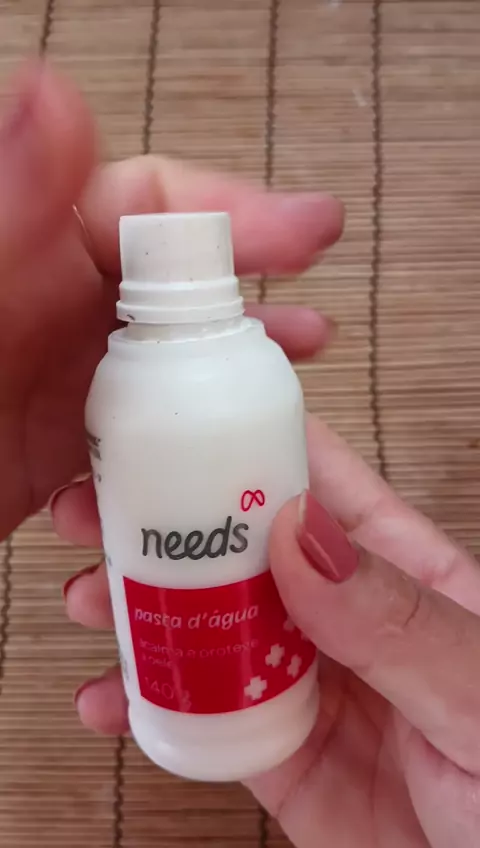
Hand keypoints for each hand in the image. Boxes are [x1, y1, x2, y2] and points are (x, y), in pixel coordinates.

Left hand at [0, 61, 342, 539]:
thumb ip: (13, 207)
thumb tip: (52, 92)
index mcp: (39, 251)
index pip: (148, 203)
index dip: (232, 208)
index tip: (304, 232)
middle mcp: (65, 304)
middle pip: (177, 272)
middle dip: (256, 268)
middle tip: (317, 270)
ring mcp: (77, 372)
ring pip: (180, 345)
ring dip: (245, 343)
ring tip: (305, 345)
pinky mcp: (83, 436)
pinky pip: (159, 421)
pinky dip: (204, 425)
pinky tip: (233, 438)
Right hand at [56, 417, 479, 847]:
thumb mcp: (474, 684)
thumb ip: (391, 615)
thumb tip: (298, 530)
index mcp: (400, 571)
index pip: (317, 484)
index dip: (247, 443)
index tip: (174, 424)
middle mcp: (344, 617)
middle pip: (242, 549)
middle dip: (166, 523)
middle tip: (98, 507)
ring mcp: (308, 684)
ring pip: (210, 626)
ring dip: (145, 606)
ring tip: (92, 596)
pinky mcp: (282, 755)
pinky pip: (204, 719)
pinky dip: (150, 705)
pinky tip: (111, 699)